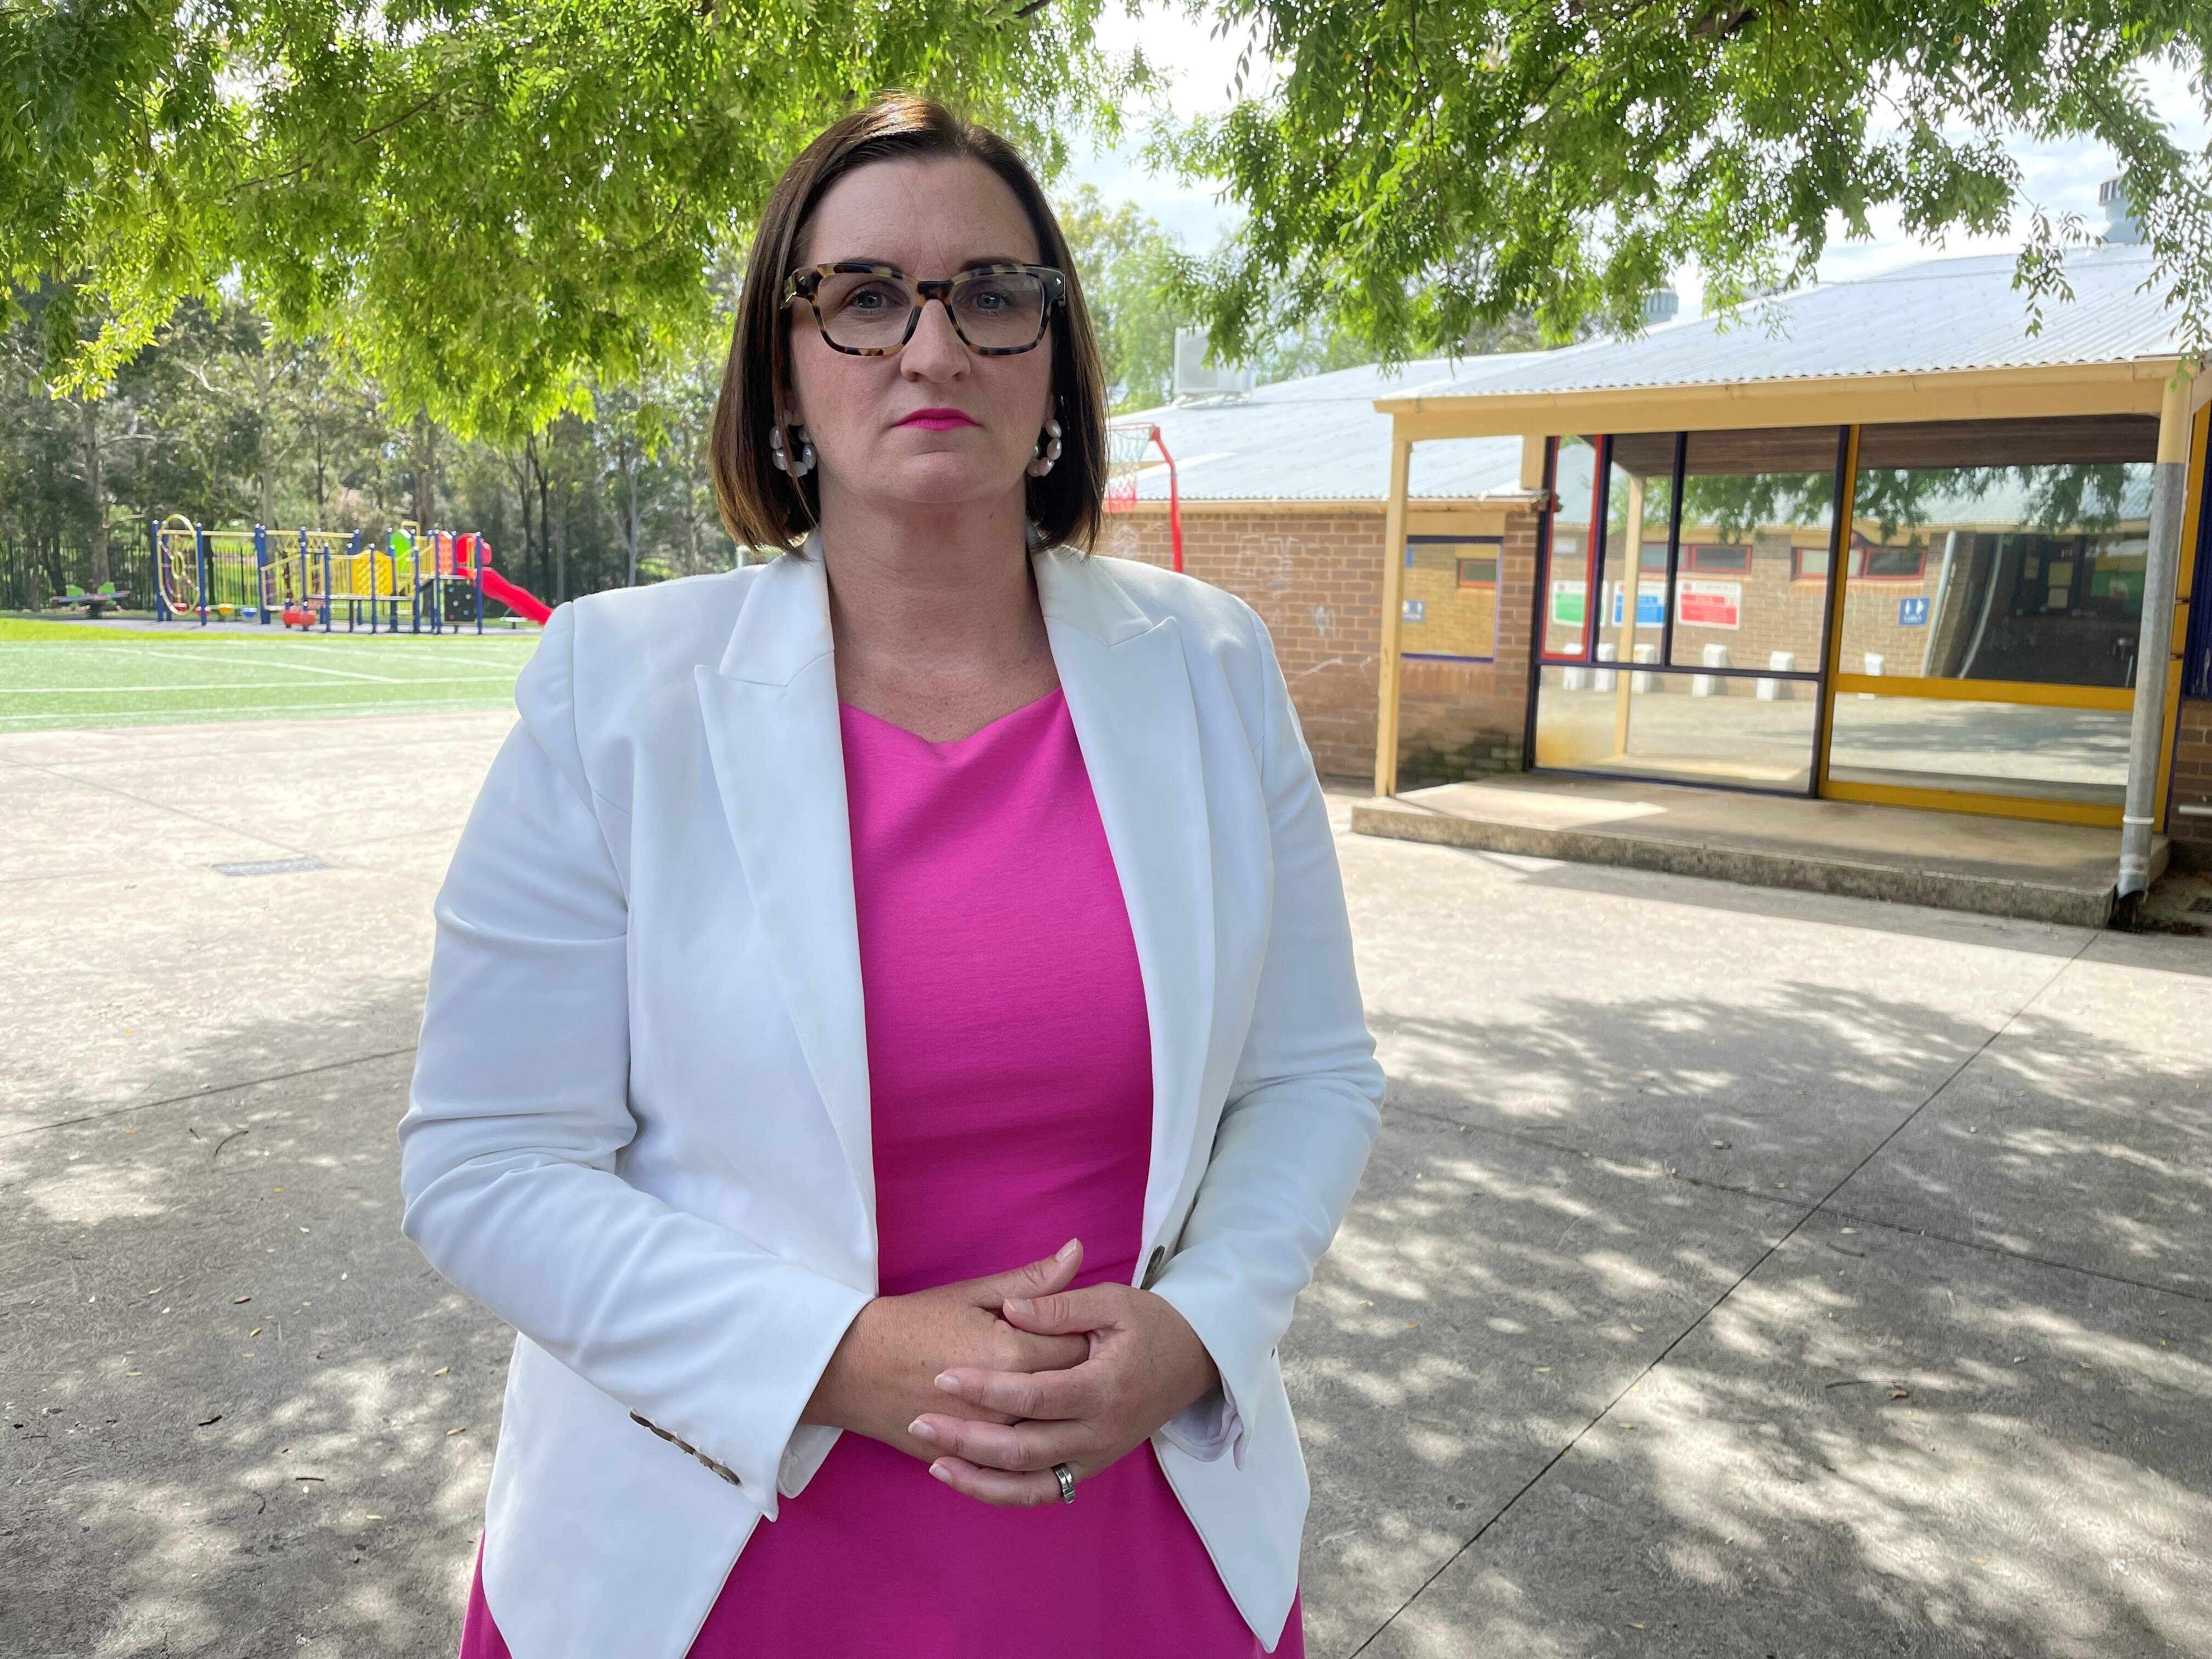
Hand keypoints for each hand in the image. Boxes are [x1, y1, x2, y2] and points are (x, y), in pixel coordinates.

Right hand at [802, 1240, 1090, 1460]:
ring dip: (1056, 1411)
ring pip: (1048, 1429)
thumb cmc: (912, 1322)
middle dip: (1078, 1374)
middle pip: (1070, 1392)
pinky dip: (1028, 1443)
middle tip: (1070, 1356)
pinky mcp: (970, 1460)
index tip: (1083, 1328)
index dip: (1085, 1335)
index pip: (1079, 1348)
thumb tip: (1078, 1251)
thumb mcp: (972, 1293)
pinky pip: (1016, 1463)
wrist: (851, 1366)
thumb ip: (1031, 1281)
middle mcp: (1007, 1403)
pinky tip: (1028, 1422)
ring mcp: (988, 1438)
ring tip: (1051, 1388)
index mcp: (1012, 1354)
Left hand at [909, 1280, 1221, 1504]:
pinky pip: (1042, 1492)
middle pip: (1024, 1449)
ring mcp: (1095, 1457)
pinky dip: (1002, 1493)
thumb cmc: (1150, 1324)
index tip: (943, 1376)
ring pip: (1029, 1483)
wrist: (1193, 1361)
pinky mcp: (1090, 1469)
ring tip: (933, 1461)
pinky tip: (966, 1478)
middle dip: (967, 1438)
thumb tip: (1010, 1308)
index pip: (1035, 1396)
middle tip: (920, 1421)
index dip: (986, 1388)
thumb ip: (1059, 1305)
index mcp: (1104, 1387)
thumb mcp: (1112, 1302)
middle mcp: (1100, 1433)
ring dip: (978, 1478)